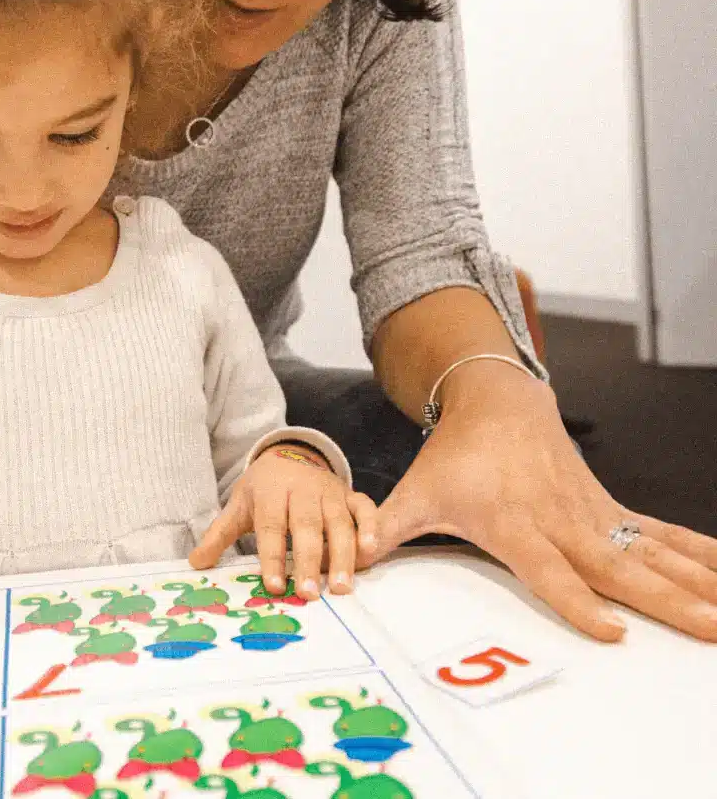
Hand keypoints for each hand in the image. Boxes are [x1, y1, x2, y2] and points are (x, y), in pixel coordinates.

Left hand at [190, 445, 377, 599]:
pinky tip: (370, 551)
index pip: (271, 526)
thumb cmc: (263, 490)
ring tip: (341, 587)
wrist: (289, 455)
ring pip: (339, 522)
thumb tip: (196, 563)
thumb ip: (219, 535)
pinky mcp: (350, 494)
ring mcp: (330, 490)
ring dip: (342, 555)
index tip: (274, 586)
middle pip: (306, 526)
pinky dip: (370, 527)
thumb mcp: (238, 506)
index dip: (272, 556)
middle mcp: (303, 488)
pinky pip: (365, 508)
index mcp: (271, 491)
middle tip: (310, 594)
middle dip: (309, 561)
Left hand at [363, 367, 716, 641]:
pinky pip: (661, 534)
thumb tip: (351, 561)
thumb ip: (389, 526)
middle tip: (708, 629)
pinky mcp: (609, 510)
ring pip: (650, 553)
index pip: (549, 570)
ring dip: (695, 582)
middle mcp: (560, 521)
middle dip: (664, 601)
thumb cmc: (455, 455)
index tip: (614, 631)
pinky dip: (700, 553)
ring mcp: (591, 515)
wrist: (497, 401)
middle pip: (616, 568)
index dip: (578, 600)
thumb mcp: (417, 490)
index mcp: (514, 523)